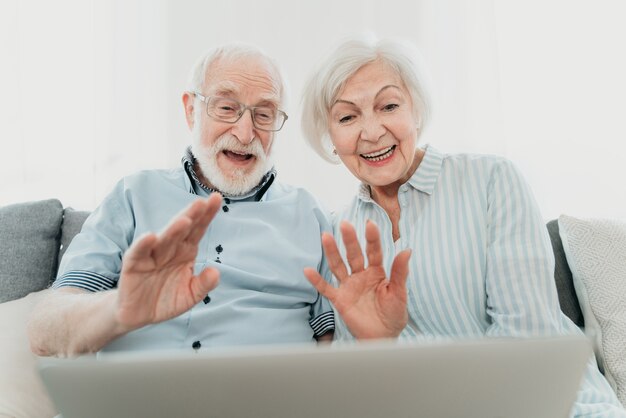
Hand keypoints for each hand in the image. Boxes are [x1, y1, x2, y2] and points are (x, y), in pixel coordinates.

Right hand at [115, 193, 221, 330]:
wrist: (139, 314)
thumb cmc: (167, 299)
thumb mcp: (190, 295)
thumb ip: (204, 285)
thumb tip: (216, 272)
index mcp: (186, 251)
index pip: (198, 229)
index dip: (207, 215)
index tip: (217, 198)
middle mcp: (170, 249)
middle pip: (182, 229)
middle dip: (192, 215)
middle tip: (202, 202)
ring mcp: (151, 255)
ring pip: (163, 239)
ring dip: (172, 229)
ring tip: (184, 220)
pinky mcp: (133, 265)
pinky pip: (138, 253)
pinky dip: (143, 244)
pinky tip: (150, 237)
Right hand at [304, 220, 410, 338]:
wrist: (383, 337)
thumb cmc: (393, 314)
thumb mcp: (399, 293)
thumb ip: (400, 273)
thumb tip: (407, 250)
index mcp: (377, 272)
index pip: (374, 252)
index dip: (372, 238)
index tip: (370, 224)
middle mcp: (361, 275)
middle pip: (353, 255)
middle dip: (350, 240)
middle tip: (345, 225)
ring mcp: (349, 286)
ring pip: (338, 266)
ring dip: (332, 252)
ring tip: (326, 236)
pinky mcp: (340, 299)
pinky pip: (326, 288)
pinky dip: (317, 280)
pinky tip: (308, 270)